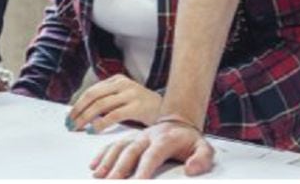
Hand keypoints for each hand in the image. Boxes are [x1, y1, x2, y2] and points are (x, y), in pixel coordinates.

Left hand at [69, 74, 161, 133]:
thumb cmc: (142, 107)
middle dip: (78, 111)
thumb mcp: (123, 97)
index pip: (91, 91)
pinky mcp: (137, 106)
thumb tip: (82, 113)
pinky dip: (100, 123)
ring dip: (86, 118)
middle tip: (70, 124)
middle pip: (93, 96)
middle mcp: (122, 83)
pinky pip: (113, 115)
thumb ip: (106, 101)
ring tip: (78, 128)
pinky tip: (93, 130)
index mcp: (116, 79)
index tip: (69, 117)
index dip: (78, 104)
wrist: (167, 109)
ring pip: (101, 105)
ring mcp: (130, 93)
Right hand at [89, 119, 213, 178]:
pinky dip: (102, 155)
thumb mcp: (204, 148)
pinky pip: (112, 145)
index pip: (152, 155)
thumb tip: (191, 170)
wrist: (179, 123)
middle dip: (120, 169)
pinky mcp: (129, 139)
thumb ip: (202, 159)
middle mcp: (147, 137)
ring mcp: (136, 137)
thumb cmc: (189, 140)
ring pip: (118, 148)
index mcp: (165, 140)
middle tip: (111, 182)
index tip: (137, 182)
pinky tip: (95, 167)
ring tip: (99, 176)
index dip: (143, 169)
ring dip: (108, 162)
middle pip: (130, 152)